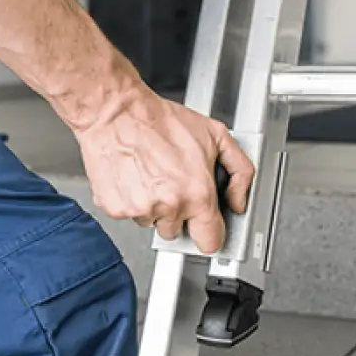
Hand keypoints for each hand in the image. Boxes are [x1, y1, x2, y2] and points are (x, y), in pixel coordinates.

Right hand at [75, 87, 254, 256]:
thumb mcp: (217, 135)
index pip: (210, 242)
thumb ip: (240, 172)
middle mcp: (170, 206)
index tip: (205, 226)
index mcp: (197, 194)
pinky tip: (135, 176)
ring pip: (151, 222)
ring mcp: (141, 210)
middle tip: (172, 183)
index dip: (209, 234)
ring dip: (153, 205)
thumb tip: (238, 201)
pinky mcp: (116, 209)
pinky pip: (129, 214)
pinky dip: (131, 199)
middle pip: (177, 232)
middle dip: (177, 213)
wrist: (117, 113)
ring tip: (151, 173)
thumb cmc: (161, 121)